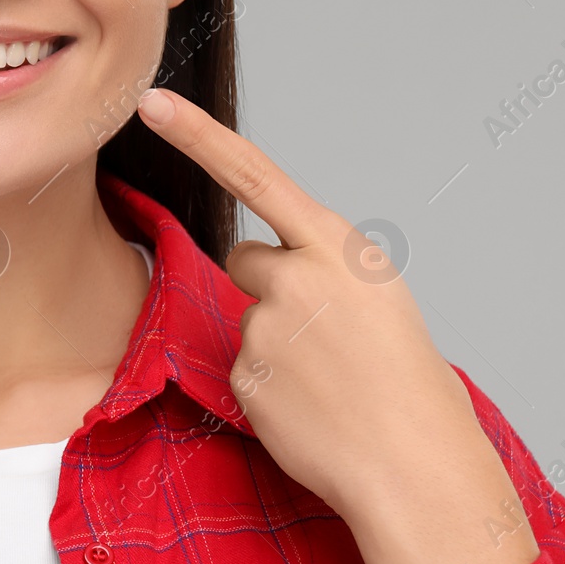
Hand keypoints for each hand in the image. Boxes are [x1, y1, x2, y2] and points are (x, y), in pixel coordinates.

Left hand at [133, 87, 484, 519]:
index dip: (198, 136)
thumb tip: (261, 271)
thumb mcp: (374, 297)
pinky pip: (242, 369)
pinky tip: (310, 408)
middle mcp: (296, 275)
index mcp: (339, 247)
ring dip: (275, 345)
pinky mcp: (244, 374)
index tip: (152, 103)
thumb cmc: (402, 379)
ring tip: (328, 380)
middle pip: (244, 260)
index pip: (255, 174)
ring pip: (247, 321)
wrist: (412, 460)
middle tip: (324, 336)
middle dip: (268, 289)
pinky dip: (270, 387)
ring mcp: (264, 326)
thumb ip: (318, 270)